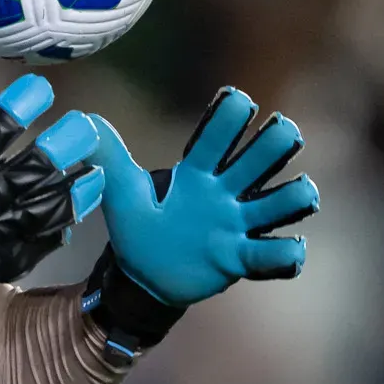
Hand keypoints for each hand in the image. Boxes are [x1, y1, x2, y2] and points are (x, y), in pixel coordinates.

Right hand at [0, 69, 104, 293]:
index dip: (18, 109)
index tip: (42, 89)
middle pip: (33, 170)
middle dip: (62, 147)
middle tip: (86, 126)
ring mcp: (1, 233)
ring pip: (48, 207)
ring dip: (75, 189)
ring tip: (98, 170)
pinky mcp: (8, 259)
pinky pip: (44, 241)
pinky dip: (63, 225)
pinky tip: (81, 209)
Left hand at [87, 90, 318, 305]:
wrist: (145, 280)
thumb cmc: (140, 232)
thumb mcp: (122, 195)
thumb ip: (110, 159)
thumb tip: (85, 122)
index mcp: (197, 172)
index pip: (219, 133)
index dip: (233, 113)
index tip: (239, 103)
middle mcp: (225, 192)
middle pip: (264, 155)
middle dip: (278, 139)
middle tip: (281, 135)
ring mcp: (237, 225)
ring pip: (281, 200)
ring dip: (297, 195)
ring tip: (299, 194)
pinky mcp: (241, 258)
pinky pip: (274, 254)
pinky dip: (289, 254)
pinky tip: (291, 252)